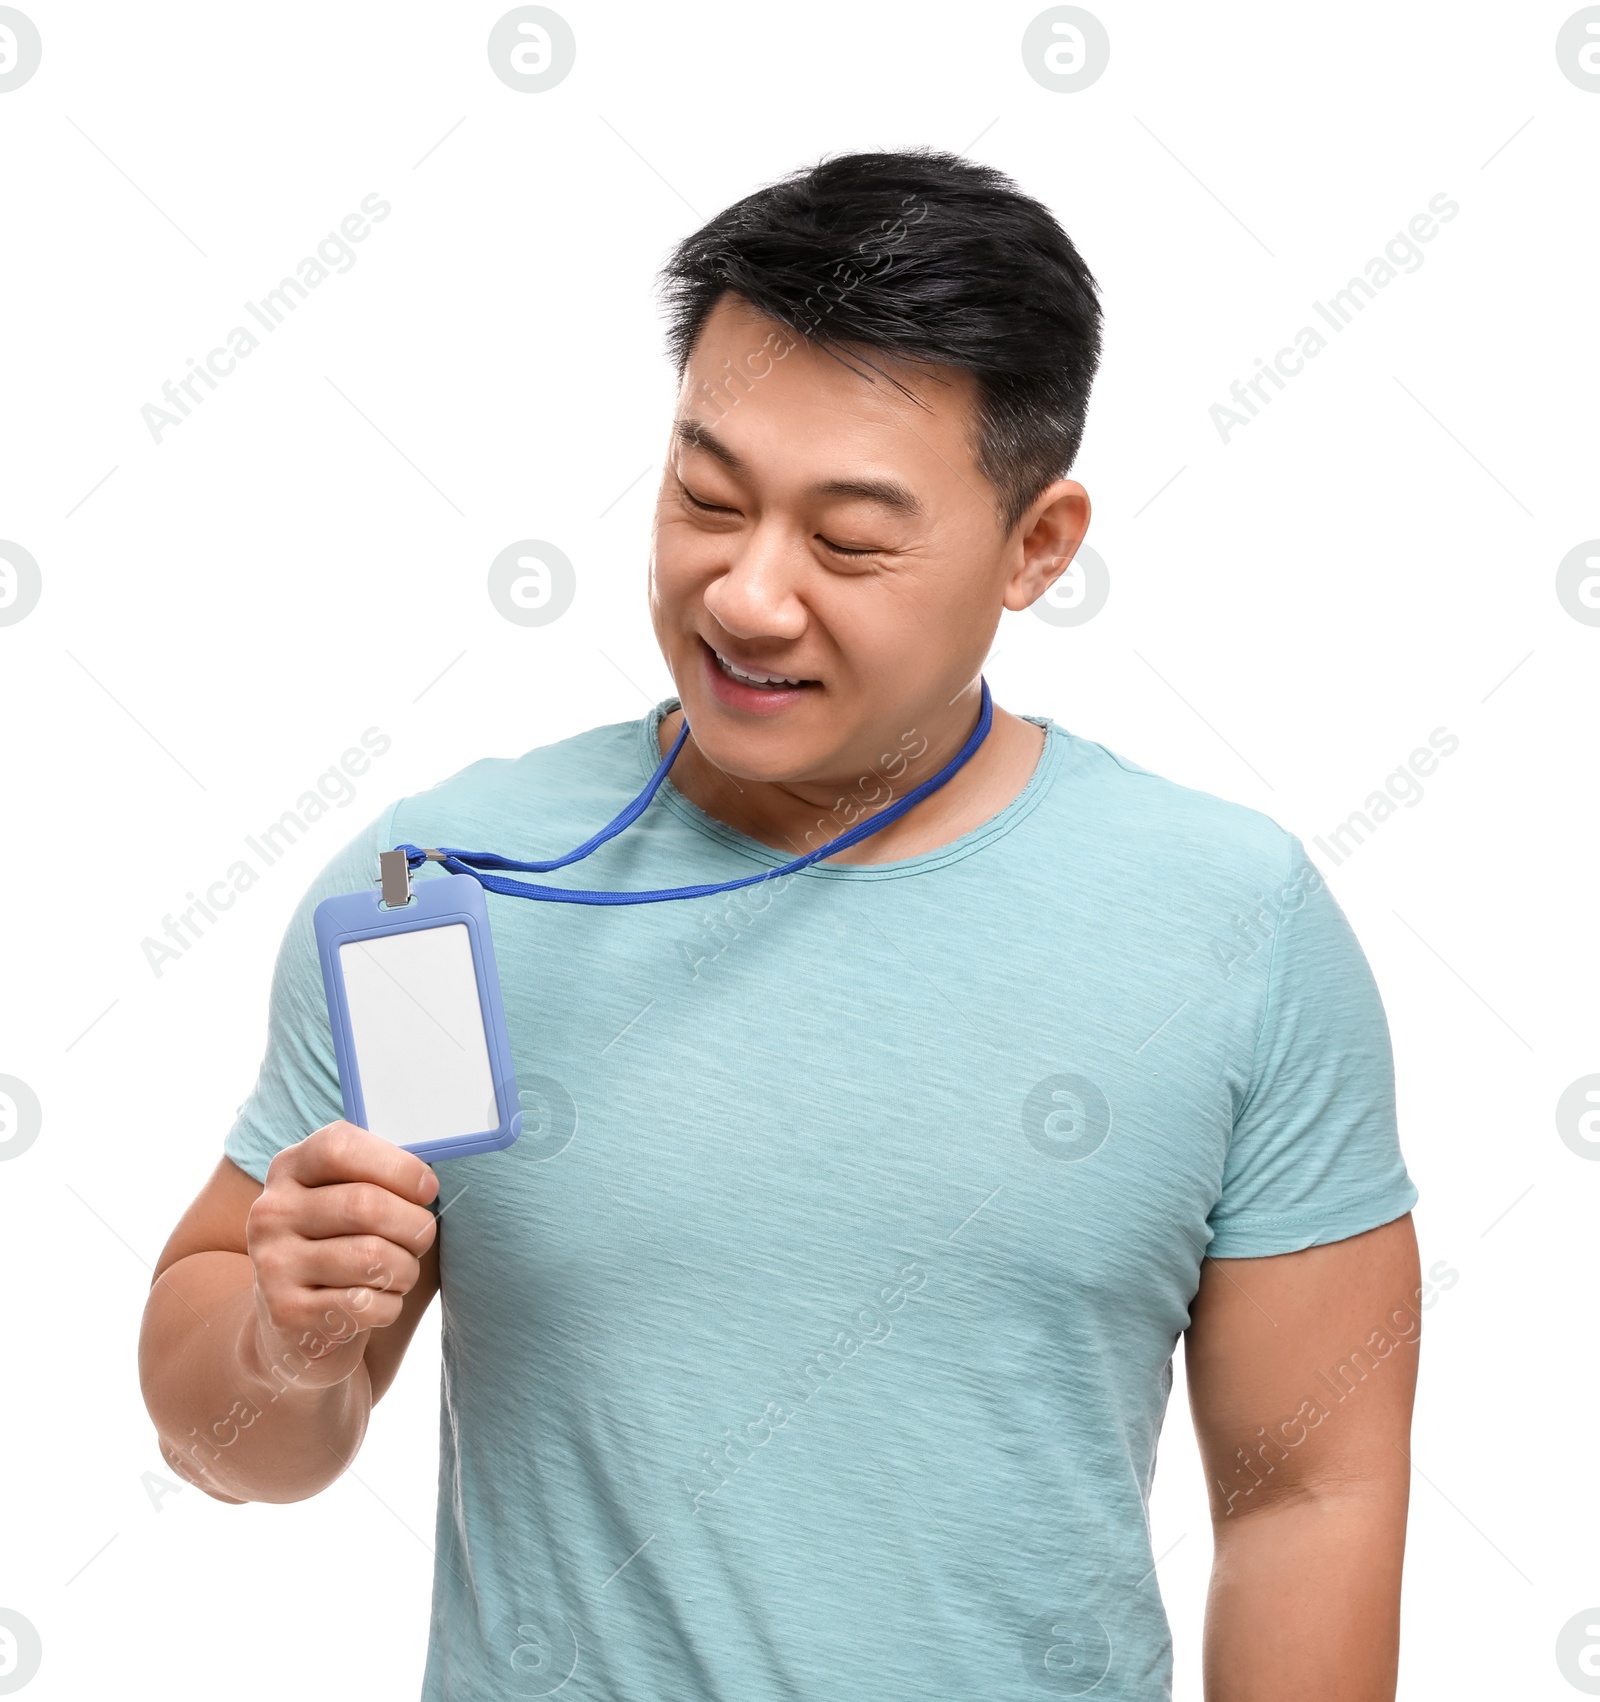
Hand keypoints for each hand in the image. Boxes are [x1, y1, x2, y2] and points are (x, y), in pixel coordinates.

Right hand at [245, 1121, 438, 1392]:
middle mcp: (271, 1211)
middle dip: (415, 1225)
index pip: (340, 1147)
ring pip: (371, 1258)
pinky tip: (378, 1302)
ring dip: (405, 1269)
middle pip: (365, 1205)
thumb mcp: (354, 1199)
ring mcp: (272, 1263)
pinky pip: (363, 1304)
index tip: (429, 1189)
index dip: (398, 1166)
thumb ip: (384, 1176)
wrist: (299, 1327)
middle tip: (423, 1237)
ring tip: (401, 1271)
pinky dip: (389, 1305)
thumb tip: (434, 1174)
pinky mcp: (285, 1312)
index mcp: (291, 1168)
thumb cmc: (348, 1246)